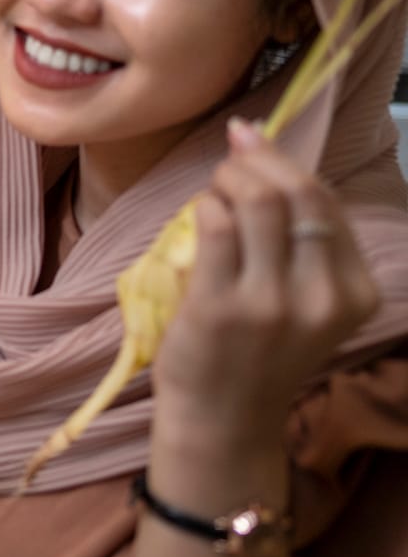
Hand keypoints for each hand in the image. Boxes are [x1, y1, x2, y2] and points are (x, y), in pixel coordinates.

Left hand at [153, 118, 378, 435]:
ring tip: (214, 191)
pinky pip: (216, 226)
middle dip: (255, 160)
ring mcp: (272, 303)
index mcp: (356, 292)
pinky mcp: (222, 306)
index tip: (253, 139)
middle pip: (296, 193)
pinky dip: (205, 208)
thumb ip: (298, 237)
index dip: (286, 160)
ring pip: (256, 202)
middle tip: (228, 163)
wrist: (224, 417)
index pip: (326, 203)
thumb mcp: (305, 298)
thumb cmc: (258, 349)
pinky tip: (200, 218)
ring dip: (226, 180)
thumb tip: (261, 142)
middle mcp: (323, 297)